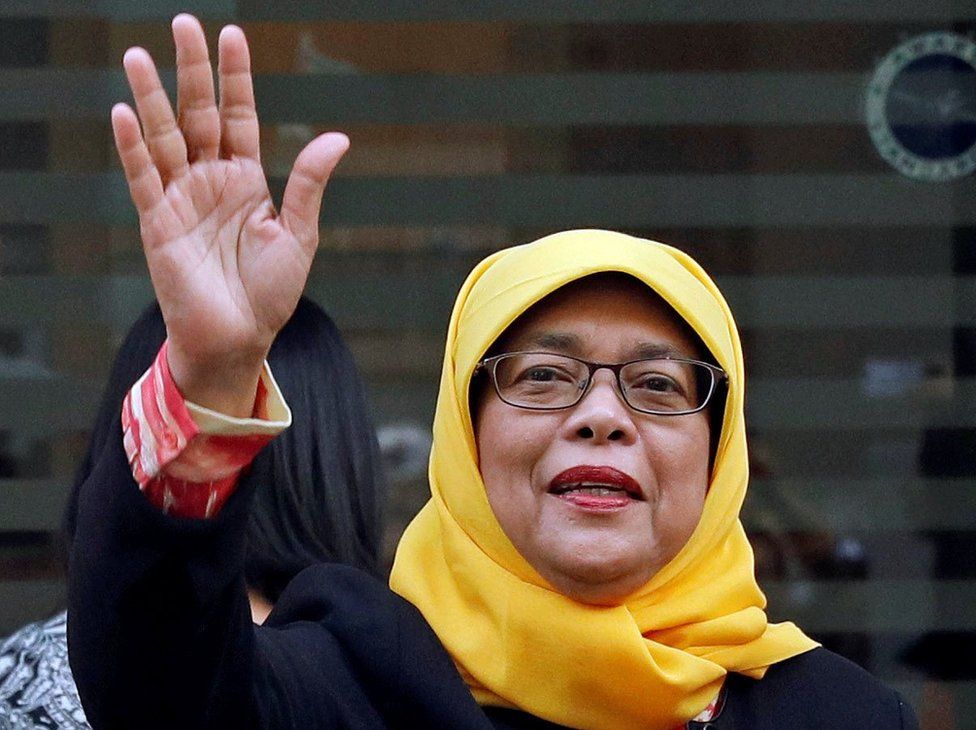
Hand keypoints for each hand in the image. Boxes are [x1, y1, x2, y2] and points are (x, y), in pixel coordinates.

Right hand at [112, 14, 347, 414]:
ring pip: (164, 138)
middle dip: (190, 72)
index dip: (235, 78)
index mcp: (246, 180)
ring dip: (151, 98)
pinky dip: (131, 148)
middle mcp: (211, 181)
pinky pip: (142, 178)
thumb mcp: (298, 234)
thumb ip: (308, 184)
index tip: (232, 35)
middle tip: (183, 24)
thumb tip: (339, 137)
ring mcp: (181, 199)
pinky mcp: (157, 224)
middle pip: (198, 115)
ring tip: (137, 55)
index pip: (239, 116)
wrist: (239, 338)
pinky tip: (123, 113)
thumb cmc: (270, 292)